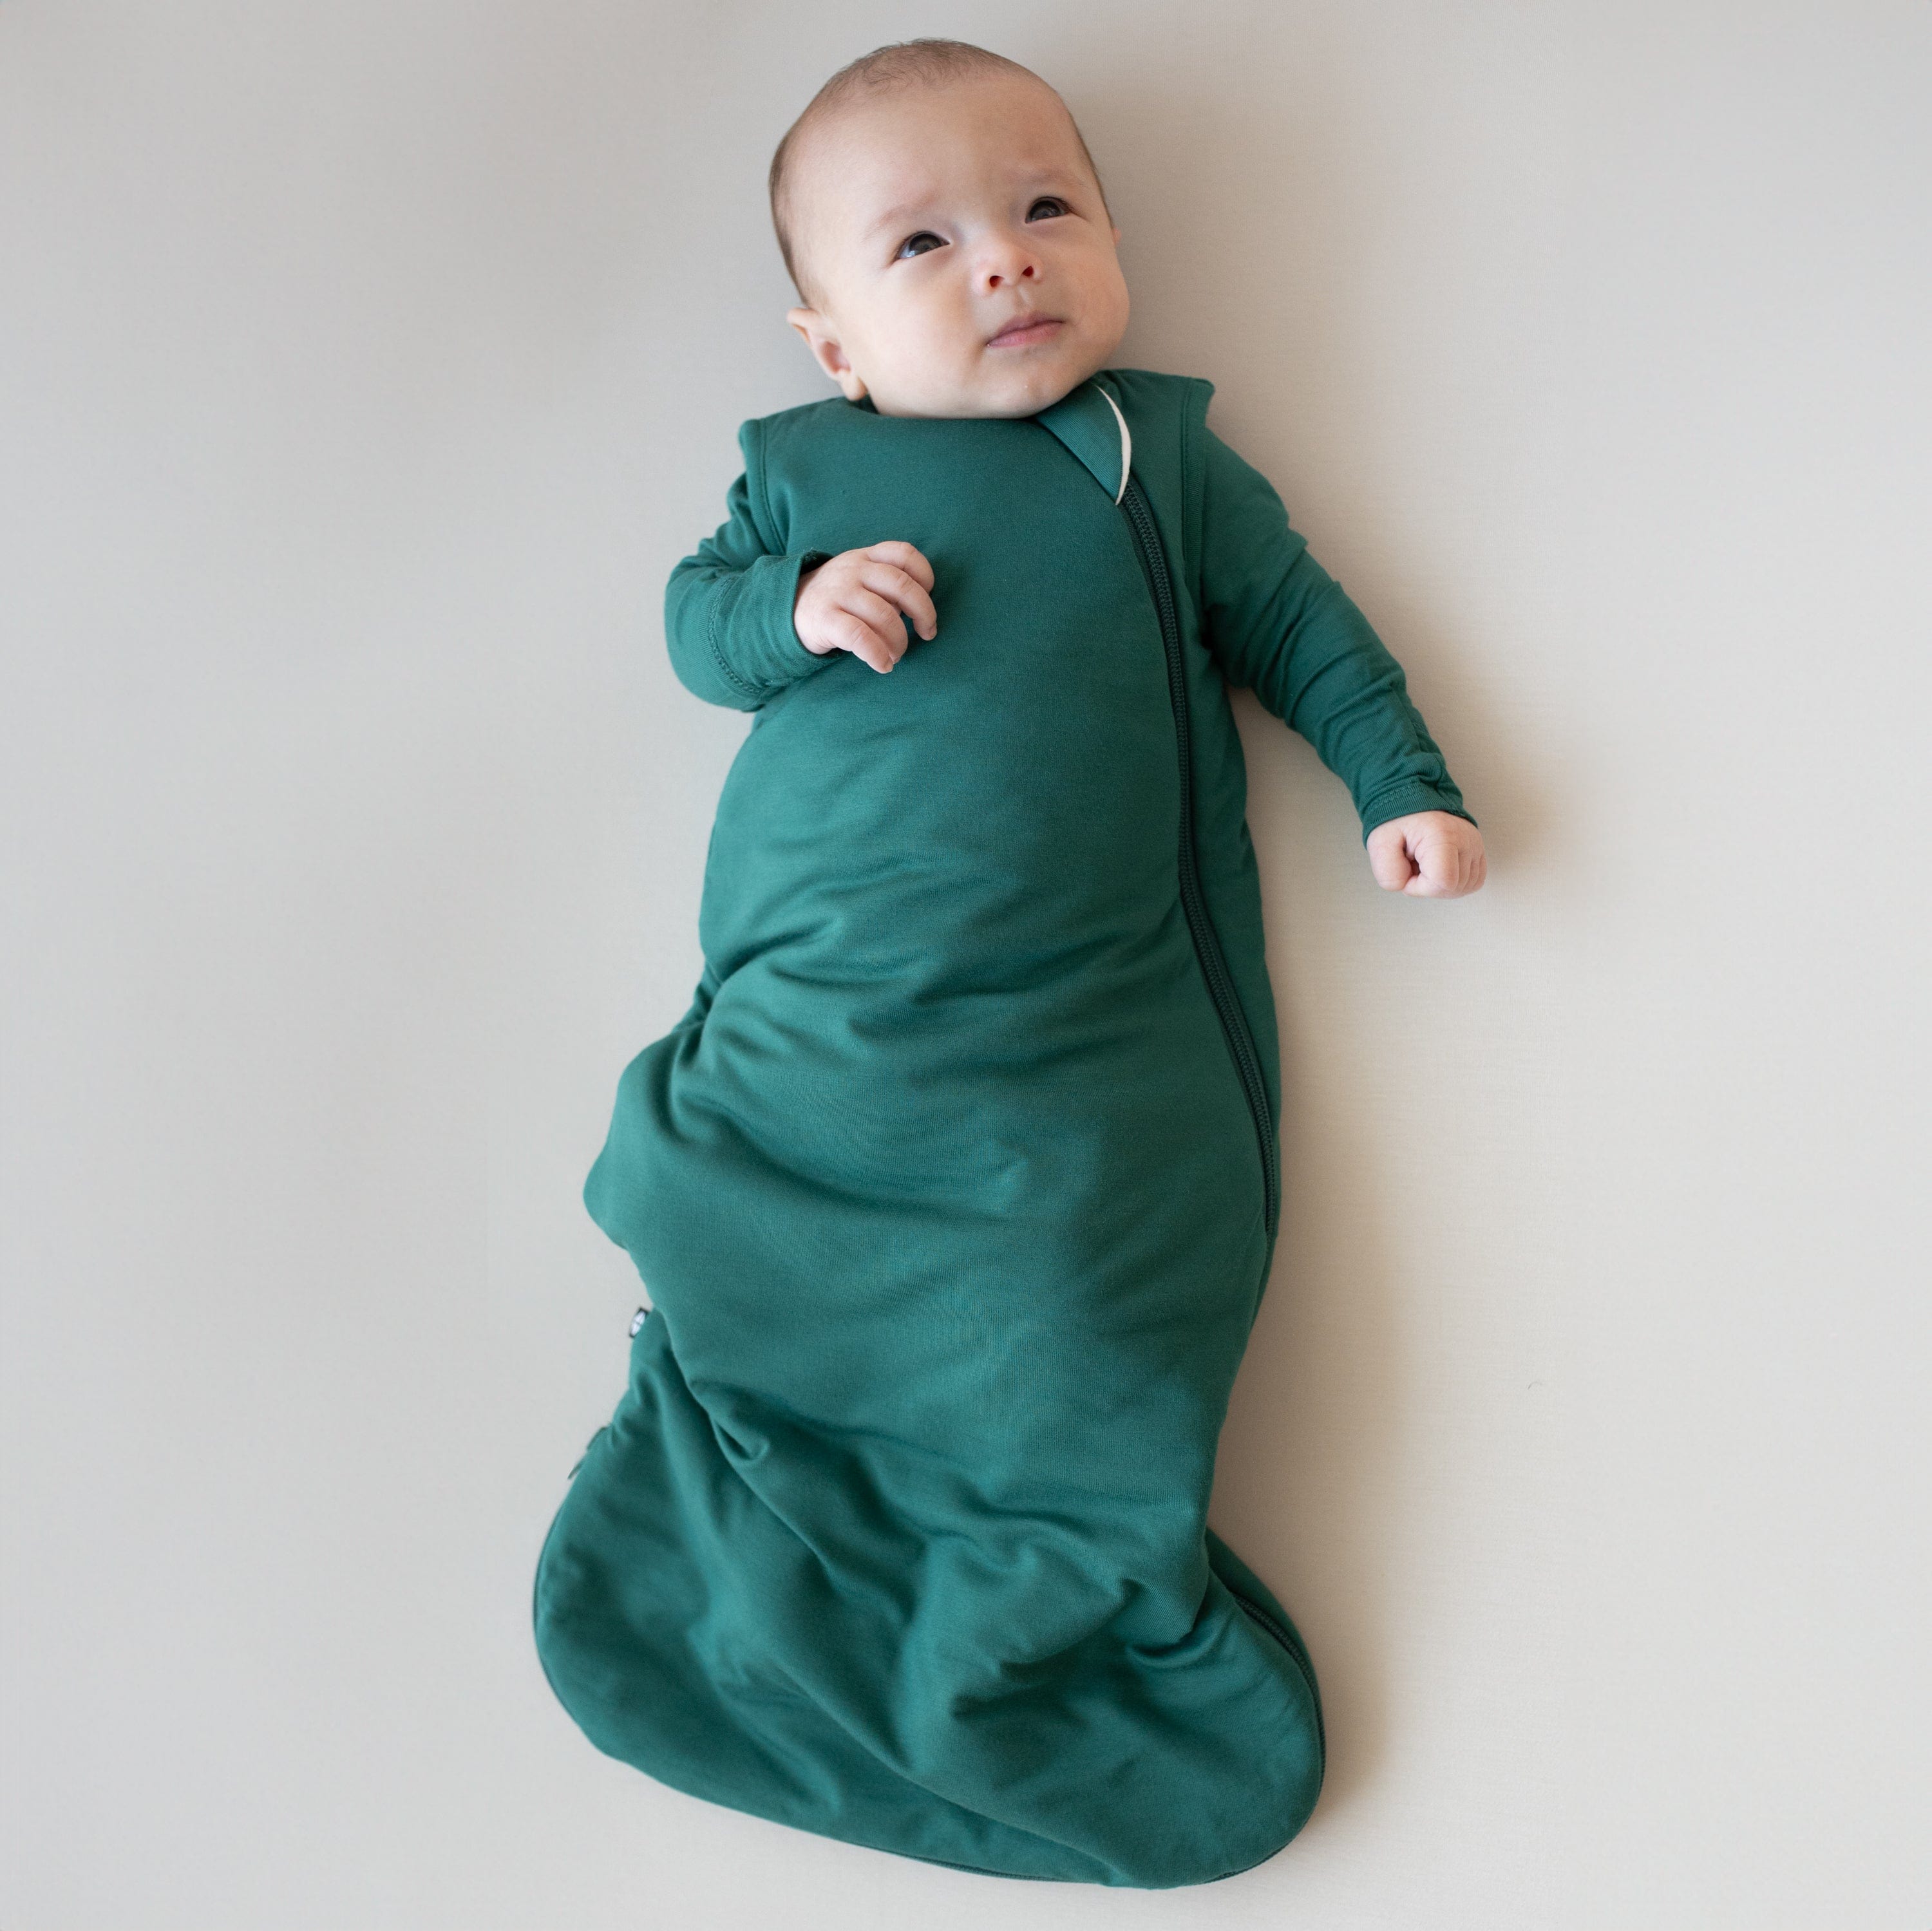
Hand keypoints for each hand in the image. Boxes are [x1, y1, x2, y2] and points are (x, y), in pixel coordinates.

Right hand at [793, 541, 937, 673]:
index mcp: (866, 557)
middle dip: (924, 612)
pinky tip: (883, 665)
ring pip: (884, 615)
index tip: (928, 595)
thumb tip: (917, 611)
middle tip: (927, 633)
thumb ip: (886, 585)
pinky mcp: (826, 619)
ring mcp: (839, 593)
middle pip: (901, 585)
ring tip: (897, 654)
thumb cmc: (836, 598)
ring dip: (900, 641)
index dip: (925, 575)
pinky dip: (878, 655)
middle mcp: (854, 570)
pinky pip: (861, 638)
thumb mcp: (858, 578)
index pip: (904, 553)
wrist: (787, 609)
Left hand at [1366, 811, 1485, 897]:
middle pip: (1453, 889)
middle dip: (1427, 885)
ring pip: (1463, 888)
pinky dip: (1455, 883)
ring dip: (1440, 885)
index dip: (1419, 887)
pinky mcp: (1479, 851)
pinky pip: (1473, 882)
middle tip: (1414, 863)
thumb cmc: (1398, 822)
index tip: (1407, 869)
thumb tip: (1406, 888)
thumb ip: (1388, 873)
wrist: (1412, 803)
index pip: (1443, 884)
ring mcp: (1475, 845)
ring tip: (1426, 863)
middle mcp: (1466, 840)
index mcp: (1443, 836)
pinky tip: (1439, 869)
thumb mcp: (1380, 844)